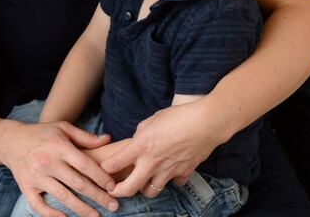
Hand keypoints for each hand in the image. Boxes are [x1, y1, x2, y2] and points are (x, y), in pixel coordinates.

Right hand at [3, 121, 117, 216]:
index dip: (101, 177)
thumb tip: (108, 139)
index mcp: (58, 146)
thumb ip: (85, 136)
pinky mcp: (26, 187)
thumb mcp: (63, 128)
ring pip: (63, 197)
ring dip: (81, 209)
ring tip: (96, 216)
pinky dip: (53, 215)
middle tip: (113, 206)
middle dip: (98, 197)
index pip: (85, 164)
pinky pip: (39, 206)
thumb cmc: (41, 134)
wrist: (11, 141)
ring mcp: (36, 176)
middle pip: (77, 184)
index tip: (113, 186)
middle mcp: (47, 162)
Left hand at [100, 100, 225, 197]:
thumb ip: (141, 132)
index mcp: (140, 146)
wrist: (206, 123)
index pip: (113, 164)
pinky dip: (171, 180)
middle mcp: (152, 162)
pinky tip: (170, 172)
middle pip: (129, 188)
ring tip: (143, 183)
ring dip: (145, 189)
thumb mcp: (152, 119)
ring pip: (151, 192)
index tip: (103, 170)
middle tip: (113, 191)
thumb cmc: (178, 116)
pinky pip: (174, 184)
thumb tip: (137, 139)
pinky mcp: (183, 173)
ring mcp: (168, 171)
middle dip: (118, 193)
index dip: (104, 169)